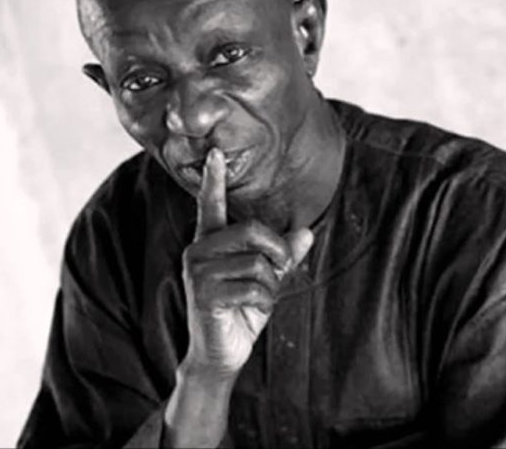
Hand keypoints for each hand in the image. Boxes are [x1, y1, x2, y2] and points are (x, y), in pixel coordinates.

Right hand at [180, 148, 313, 377]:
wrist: (221, 354)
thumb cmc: (241, 313)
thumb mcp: (267, 280)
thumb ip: (284, 256)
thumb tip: (307, 232)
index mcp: (211, 242)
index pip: (211, 205)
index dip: (213, 179)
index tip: (214, 153)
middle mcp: (199, 250)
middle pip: (252, 230)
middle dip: (277, 252)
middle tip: (280, 271)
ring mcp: (198, 271)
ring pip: (257, 263)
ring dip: (270, 285)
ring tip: (257, 300)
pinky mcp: (202, 293)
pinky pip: (253, 287)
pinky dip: (265, 301)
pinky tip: (253, 311)